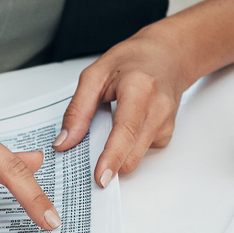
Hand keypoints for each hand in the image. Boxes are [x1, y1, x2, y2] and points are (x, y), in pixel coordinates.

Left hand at [55, 30, 194, 187]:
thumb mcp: (96, 74)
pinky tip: (126, 123)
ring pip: (135, 158)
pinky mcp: (167, 134)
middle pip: (131, 154)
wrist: (169, 55)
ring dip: (117, 153)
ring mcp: (166, 124)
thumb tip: (65, 142)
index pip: (125, 130)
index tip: (100, 177)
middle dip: (108, 160)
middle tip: (89, 146)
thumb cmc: (135, 59)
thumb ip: (78, 109)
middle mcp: (158, 109)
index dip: (112, 157)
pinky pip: (140, 152)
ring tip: (111, 122)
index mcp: (140, 89)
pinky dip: (127, 146)